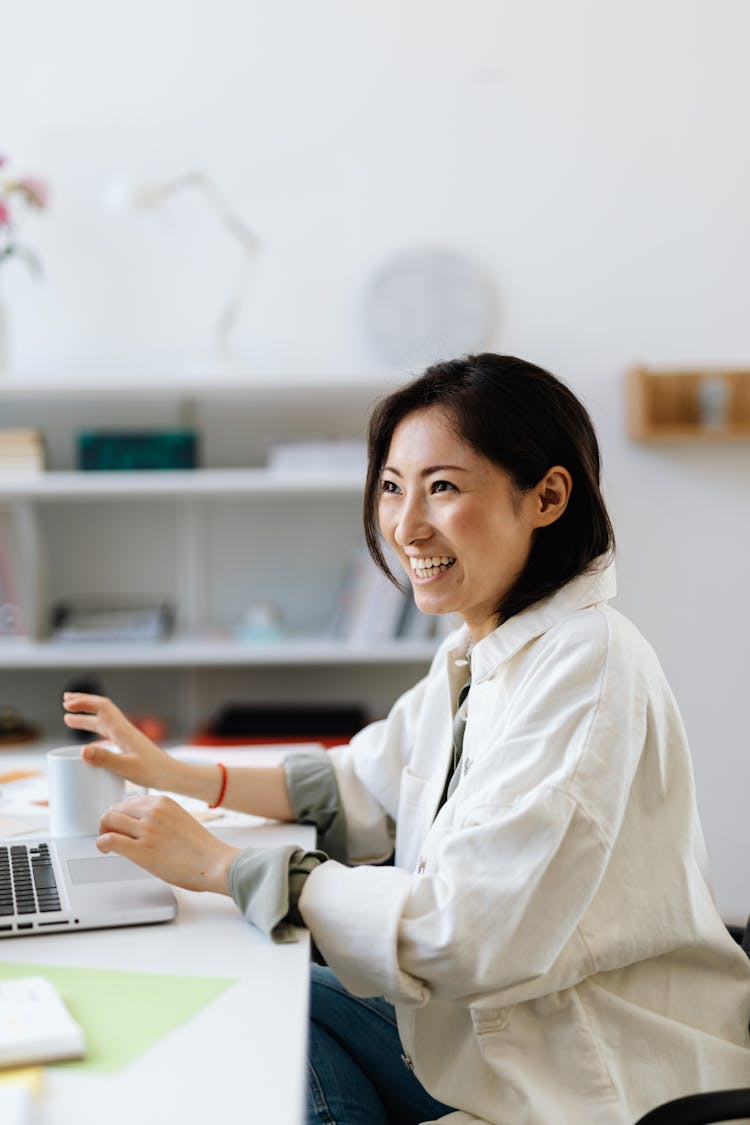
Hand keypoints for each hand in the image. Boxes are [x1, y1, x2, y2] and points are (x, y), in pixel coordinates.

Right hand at [63, 693, 175, 790]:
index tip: (67, 704)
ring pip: (103, 722)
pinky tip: (88, 742)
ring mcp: (125, 738)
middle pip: (101, 710)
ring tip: (68, 718)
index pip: (102, 707)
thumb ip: (106, 759)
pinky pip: (107, 733)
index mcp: (123, 730)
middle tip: (65, 701)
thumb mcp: (127, 767)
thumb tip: (83, 750)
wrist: (171, 775)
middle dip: (83, 704)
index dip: (84, 702)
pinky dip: (94, 731)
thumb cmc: (152, 771)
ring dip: (86, 717)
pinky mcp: (127, 747)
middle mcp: (123, 730)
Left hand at [97, 794, 240, 893]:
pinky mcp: (141, 850)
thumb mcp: (180, 819)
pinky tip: (106, 851)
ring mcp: (147, 829)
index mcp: (163, 802)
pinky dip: (101, 844)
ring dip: (103, 832)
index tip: (121, 825)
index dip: (122, 814)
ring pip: (108, 820)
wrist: (214, 863)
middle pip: (115, 808)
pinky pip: (109, 840)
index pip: (130, 801)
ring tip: (108, 843)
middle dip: (109, 822)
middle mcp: (153, 811)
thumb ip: (160, 818)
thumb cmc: (201, 848)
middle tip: (110, 835)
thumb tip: (140, 826)